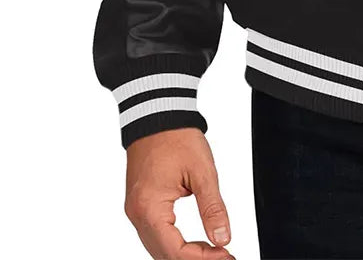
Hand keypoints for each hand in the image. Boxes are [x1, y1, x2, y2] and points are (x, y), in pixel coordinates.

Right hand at [124, 128, 233, 258]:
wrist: (158, 116)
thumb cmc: (178, 138)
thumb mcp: (203, 173)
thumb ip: (213, 208)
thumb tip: (223, 238)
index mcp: (149, 208)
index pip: (174, 251)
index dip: (202, 259)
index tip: (226, 255)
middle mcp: (137, 214)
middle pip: (164, 254)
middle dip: (195, 259)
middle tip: (224, 256)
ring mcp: (136, 210)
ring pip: (158, 248)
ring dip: (184, 254)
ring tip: (214, 252)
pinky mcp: (140, 205)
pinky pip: (155, 235)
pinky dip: (174, 243)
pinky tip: (195, 243)